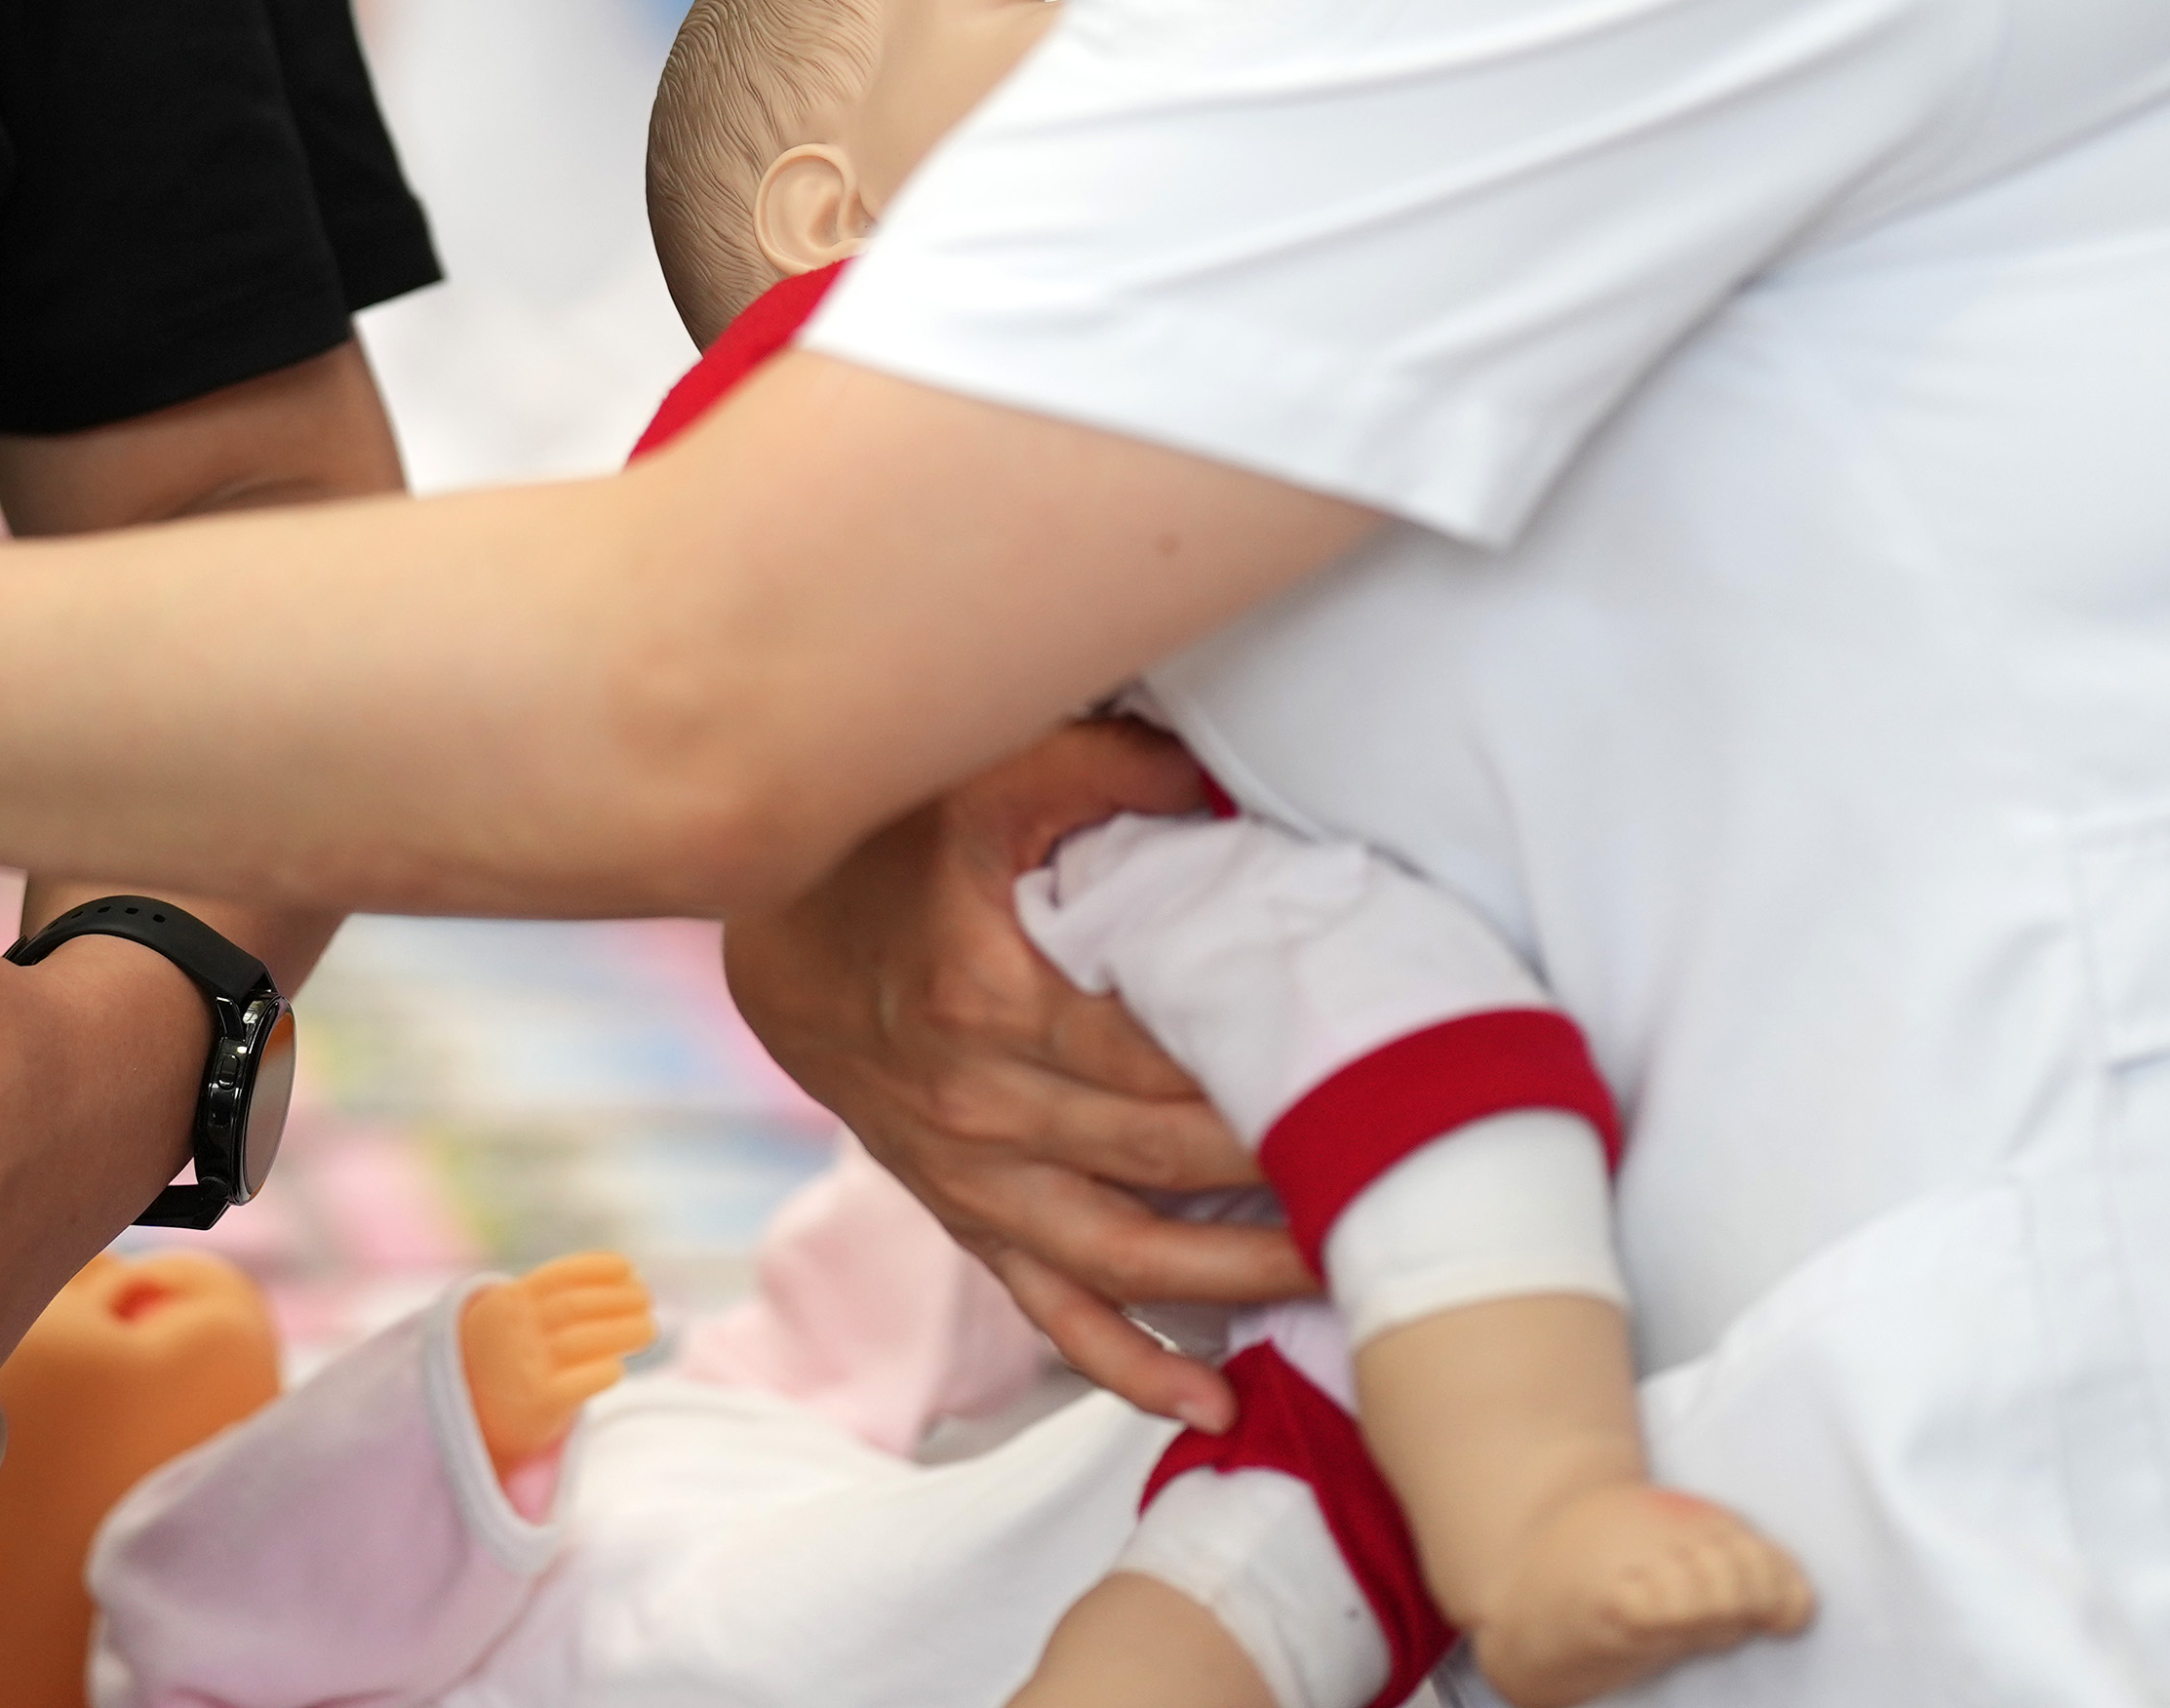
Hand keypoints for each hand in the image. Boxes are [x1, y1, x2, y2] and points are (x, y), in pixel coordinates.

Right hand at [459, 1254, 655, 1471]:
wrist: (471, 1414)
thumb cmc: (510, 1358)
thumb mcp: (518, 1319)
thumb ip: (555, 1301)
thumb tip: (628, 1282)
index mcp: (509, 1302)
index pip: (561, 1275)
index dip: (598, 1269)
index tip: (629, 1269)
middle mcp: (514, 1330)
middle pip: (577, 1306)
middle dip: (620, 1300)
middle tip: (647, 1301)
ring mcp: (524, 1365)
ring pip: (586, 1339)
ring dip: (626, 1330)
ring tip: (648, 1328)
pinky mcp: (538, 1402)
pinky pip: (585, 1380)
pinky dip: (608, 1369)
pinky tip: (616, 1367)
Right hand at [721, 715, 1298, 1430]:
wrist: (773, 930)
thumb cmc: (893, 840)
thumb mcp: (994, 772)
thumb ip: (1118, 769)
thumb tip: (1235, 778)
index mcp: (989, 995)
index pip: (1160, 1055)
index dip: (1264, 1067)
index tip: (1366, 1069)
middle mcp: (977, 1105)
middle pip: (1162, 1160)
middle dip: (1281, 1171)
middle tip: (1395, 1169)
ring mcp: (967, 1176)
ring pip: (1124, 1257)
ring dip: (1237, 1279)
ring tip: (1341, 1278)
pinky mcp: (962, 1216)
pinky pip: (1051, 1310)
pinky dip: (1130, 1365)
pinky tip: (1214, 1401)